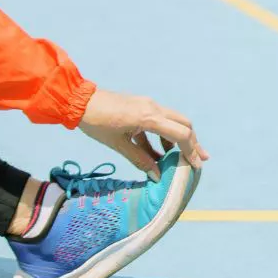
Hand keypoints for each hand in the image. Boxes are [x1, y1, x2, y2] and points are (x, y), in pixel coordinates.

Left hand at [78, 89, 210, 178]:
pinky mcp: (140, 105)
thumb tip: (157, 176)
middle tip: (198, 159)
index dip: (191, 151)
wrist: (78, 101)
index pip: (181, 134)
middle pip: (183, 124)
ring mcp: (147, 104)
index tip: (197, 165)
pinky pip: (158, 120)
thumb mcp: (119, 145)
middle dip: (192, 142)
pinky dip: (161, 135)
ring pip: (172, 121)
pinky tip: (157, 152)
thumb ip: (140, 160)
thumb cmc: (96, 123)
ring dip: (176, 139)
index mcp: (148, 117)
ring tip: (176, 159)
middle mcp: (152, 107)